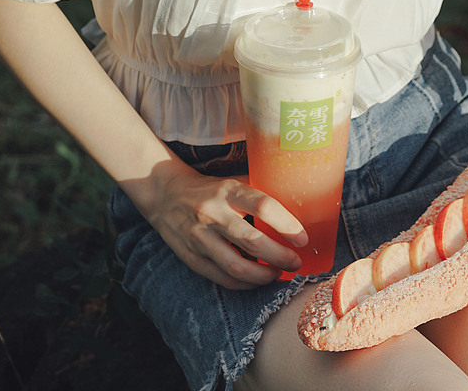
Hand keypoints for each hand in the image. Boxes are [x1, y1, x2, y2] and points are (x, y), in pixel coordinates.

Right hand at [135, 159, 309, 289]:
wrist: (165, 194)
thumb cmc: (210, 190)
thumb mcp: (232, 183)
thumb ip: (258, 196)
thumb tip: (297, 213)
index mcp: (228, 191)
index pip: (263, 206)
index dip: (287, 225)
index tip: (303, 239)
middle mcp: (212, 213)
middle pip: (252, 241)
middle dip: (280, 257)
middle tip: (295, 263)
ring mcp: (199, 237)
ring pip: (236, 265)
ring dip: (263, 276)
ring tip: (278, 274)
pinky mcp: (191, 257)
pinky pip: (221, 277)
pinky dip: (244, 284)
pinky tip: (257, 280)